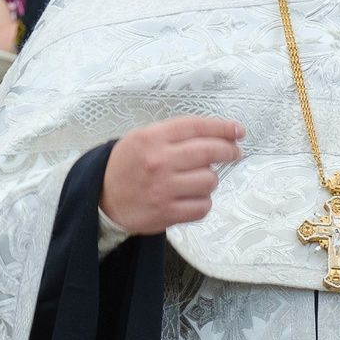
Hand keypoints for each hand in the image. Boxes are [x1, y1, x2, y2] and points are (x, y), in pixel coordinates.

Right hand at [100, 117, 244, 234]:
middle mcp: (159, 161)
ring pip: (209, 180)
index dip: (223, 127)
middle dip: (229, 151)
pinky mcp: (167, 212)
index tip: (238, 131)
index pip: (197, 126)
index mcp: (152, 138)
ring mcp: (163, 188)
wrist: (102, 197)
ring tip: (198, 180)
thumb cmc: (127, 166)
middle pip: (209, 151)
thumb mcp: (143, 138)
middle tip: (234, 153)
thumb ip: (176, 134)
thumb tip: (218, 134)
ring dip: (209, 180)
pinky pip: (203, 206)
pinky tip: (193, 198)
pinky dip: (203, 202)